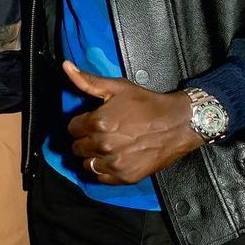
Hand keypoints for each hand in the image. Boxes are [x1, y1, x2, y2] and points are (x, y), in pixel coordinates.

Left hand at [63, 61, 203, 182]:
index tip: (92, 122)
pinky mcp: (125, 177)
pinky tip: (115, 159)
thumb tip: (66, 66)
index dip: (81, 124)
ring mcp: (115, 163)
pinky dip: (104, 170)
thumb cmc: (148, 104)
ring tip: (108, 147)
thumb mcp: (117, 88)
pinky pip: (101, 178)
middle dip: (86, 140)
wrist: (178, 124)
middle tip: (102, 134)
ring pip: (87, 164)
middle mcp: (104, 145)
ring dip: (93, 156)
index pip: (72, 129)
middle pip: (77, 147)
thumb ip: (88, 81)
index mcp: (98, 122)